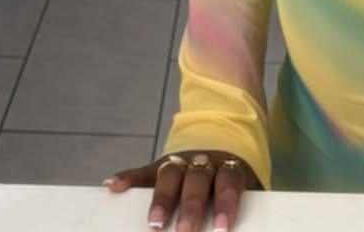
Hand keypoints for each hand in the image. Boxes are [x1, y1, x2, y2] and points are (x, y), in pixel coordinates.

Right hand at [104, 149, 261, 230]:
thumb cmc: (232, 180)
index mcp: (229, 166)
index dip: (225, 203)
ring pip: (170, 176)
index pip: (229, 182)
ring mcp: (180, 162)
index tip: (222, 227)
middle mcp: (204, 162)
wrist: (225, 139)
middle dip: (191, 207)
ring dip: (162, 200)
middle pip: (196, 181)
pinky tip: (114, 186)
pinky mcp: (161, 165)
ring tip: (154, 223)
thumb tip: (249, 228)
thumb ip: (244, 206)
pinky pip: (143, 170)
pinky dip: (128, 177)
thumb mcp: (246, 188)